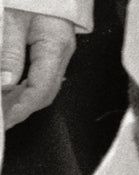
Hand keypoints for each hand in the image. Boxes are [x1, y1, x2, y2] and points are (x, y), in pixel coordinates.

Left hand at [1, 9, 75, 129]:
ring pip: (44, 86)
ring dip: (22, 99)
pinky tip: (10, 90)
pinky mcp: (53, 49)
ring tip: (2, 109)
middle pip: (45, 92)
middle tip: (1, 121)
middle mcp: (62, 53)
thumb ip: (9, 52)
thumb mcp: (10, 19)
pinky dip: (25, 87)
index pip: (41, 88)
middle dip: (22, 109)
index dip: (22, 107)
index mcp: (55, 46)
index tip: (4, 119)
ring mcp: (60, 52)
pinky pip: (42, 76)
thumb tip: (5, 83)